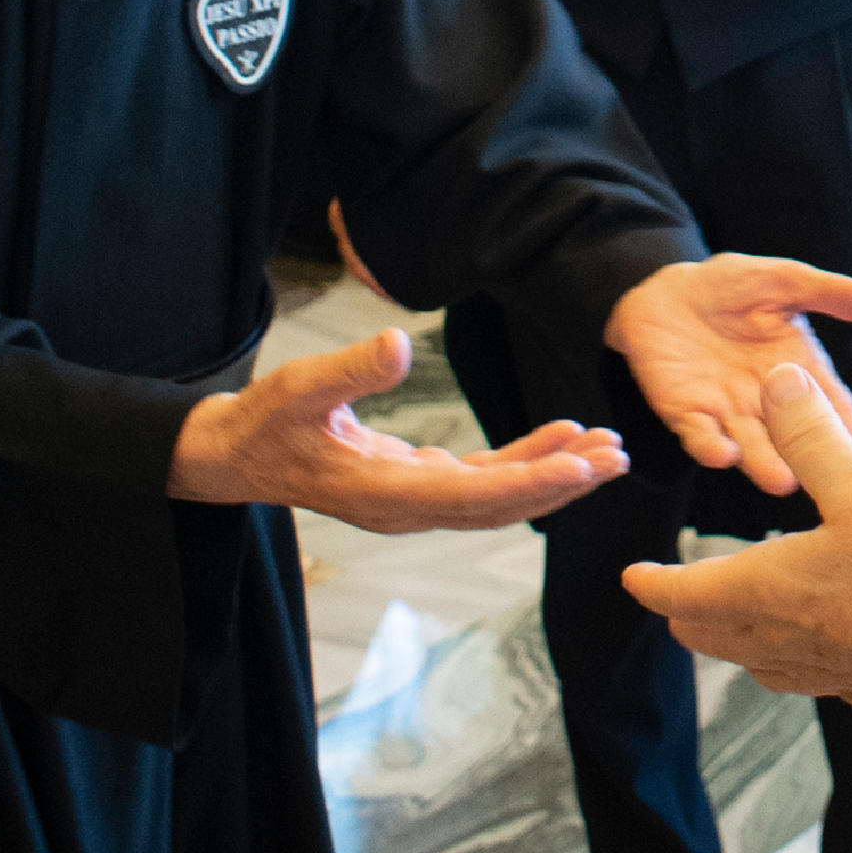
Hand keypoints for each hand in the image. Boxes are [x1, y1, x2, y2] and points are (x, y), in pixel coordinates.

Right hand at [171, 330, 628, 531]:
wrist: (235, 455)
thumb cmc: (263, 423)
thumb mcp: (298, 387)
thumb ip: (349, 370)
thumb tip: (399, 343)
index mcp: (382, 494)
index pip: (472, 493)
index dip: (530, 480)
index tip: (581, 466)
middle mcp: (407, 509)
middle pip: (500, 505)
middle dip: (561, 484)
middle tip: (617, 457)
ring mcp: (413, 502)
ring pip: (498, 498)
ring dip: (552, 476)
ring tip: (606, 450)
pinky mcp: (416, 486)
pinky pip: (482, 481)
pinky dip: (523, 463)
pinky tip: (559, 438)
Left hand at [606, 254, 851, 492]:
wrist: (666, 292)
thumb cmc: (732, 286)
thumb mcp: (784, 283)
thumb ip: (829, 294)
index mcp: (800, 371)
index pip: (828, 399)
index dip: (843, 417)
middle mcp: (769, 401)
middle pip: (793, 433)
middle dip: (806, 452)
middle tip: (825, 472)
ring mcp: (729, 413)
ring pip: (751, 445)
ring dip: (763, 463)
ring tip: (780, 480)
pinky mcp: (687, 414)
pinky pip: (700, 435)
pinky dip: (710, 446)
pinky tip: (723, 453)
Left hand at [625, 367, 851, 709]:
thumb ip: (811, 434)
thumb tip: (775, 381)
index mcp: (767, 589)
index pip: (685, 593)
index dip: (654, 583)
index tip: (634, 579)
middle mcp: (784, 640)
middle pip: (712, 636)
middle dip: (690, 611)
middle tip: (680, 596)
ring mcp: (825, 672)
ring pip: (758, 662)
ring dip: (738, 638)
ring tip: (741, 620)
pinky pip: (809, 678)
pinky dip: (793, 659)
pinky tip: (818, 647)